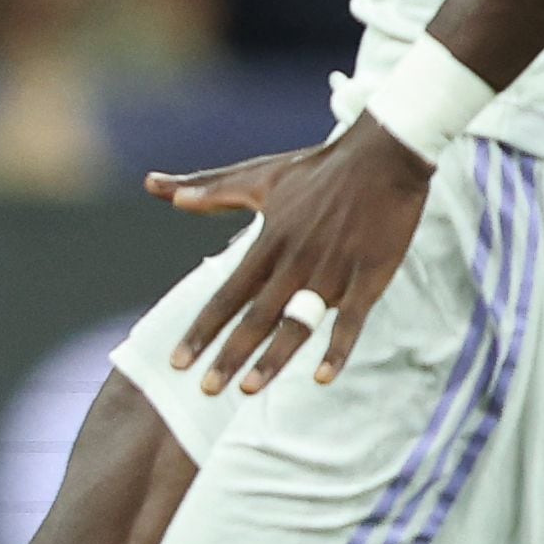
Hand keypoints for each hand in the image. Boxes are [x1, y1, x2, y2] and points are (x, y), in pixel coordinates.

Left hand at [148, 117, 437, 395]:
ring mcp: (333, 269)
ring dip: (273, 359)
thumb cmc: (319, 166)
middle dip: (229, 356)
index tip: (177, 362)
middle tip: (204, 391)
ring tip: (248, 390)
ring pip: (298, 323)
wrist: (384, 153)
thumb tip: (159, 190)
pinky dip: (338, 349)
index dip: (201, 330)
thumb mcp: (260, 175)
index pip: (226, 295)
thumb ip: (210, 190)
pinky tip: (323, 378)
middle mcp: (295, 259)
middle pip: (256, 317)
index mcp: (268, 240)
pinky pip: (352, 320)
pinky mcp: (370, 275)